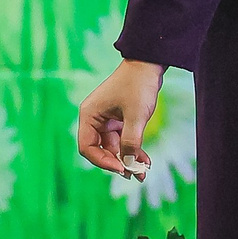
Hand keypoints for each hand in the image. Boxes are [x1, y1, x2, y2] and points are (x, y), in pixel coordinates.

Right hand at [77, 59, 162, 177]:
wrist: (149, 64)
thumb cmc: (138, 85)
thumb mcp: (135, 116)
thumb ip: (131, 141)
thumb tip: (129, 164)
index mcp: (89, 115)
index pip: (87, 147)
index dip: (103, 161)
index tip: (121, 168)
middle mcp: (94, 119)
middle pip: (101, 150)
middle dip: (118, 163)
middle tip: (136, 174)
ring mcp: (107, 120)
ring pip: (114, 147)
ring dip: (128, 158)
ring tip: (144, 171)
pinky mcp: (119, 119)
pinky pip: (123, 140)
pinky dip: (133, 149)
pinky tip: (145, 160)